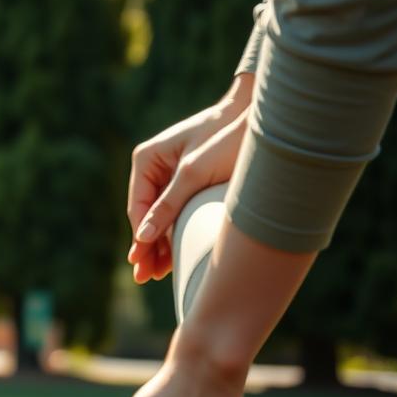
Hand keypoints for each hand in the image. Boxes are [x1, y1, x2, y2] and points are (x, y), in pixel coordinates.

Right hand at [127, 75, 252, 283]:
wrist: (257, 119)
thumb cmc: (225, 137)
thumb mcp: (194, 174)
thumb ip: (168, 205)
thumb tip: (143, 237)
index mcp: (146, 159)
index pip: (138, 206)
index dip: (140, 237)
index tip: (140, 263)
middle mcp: (153, 167)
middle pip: (146, 215)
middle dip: (147, 247)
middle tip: (144, 278)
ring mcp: (168, 175)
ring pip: (159, 218)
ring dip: (159, 246)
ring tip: (157, 274)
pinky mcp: (185, 183)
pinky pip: (174, 213)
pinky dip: (173, 234)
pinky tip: (172, 257)